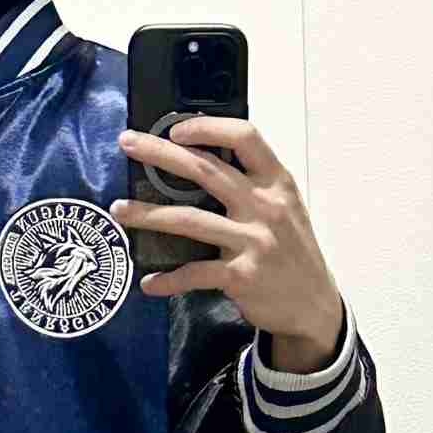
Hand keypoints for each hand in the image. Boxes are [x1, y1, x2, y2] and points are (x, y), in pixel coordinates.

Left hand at [110, 116, 343, 349]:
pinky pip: (194, 273)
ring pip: (189, 220)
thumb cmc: (292, 251)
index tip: (176, 128)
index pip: (245, 138)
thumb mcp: (285, 207)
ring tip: (119, 209)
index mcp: (276, 183)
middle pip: (206, 170)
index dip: (208, 127)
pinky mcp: (241, 275)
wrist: (313, 304)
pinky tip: (150, 282)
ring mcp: (253, 241)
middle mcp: (265, 206)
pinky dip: (168, 279)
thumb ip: (251, 184)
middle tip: (128, 144)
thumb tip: (199, 160)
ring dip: (148, 214)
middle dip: (160, 154)